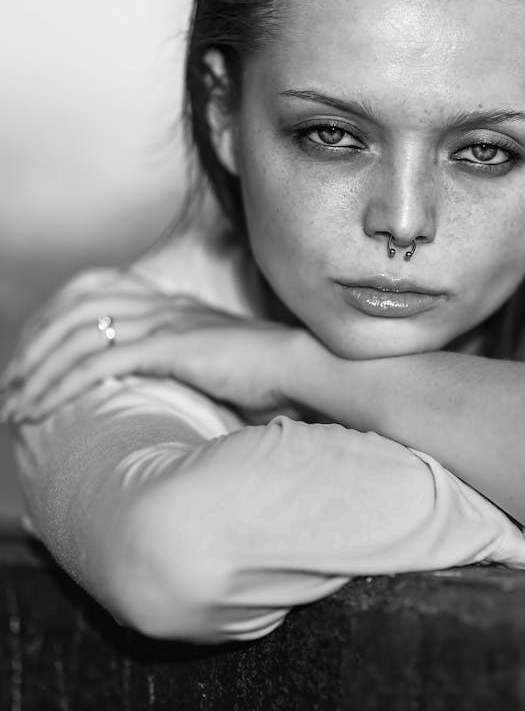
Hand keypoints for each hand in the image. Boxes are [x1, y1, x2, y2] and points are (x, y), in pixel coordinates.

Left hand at [0, 270, 315, 423]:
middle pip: (77, 315)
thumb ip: (189, 376)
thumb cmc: (275, 381)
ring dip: (40, 373)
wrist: (309, 369)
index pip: (96, 302)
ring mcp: (167, 324)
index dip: (57, 330)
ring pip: (80, 338)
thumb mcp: (222, 373)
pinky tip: (44, 409)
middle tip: (12, 389)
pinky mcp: (171, 347)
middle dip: (35, 352)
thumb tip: (164, 403)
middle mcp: (165, 308)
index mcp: (174, 308)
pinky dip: (63, 386)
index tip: (35, 367)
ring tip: (17, 406)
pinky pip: (100, 364)